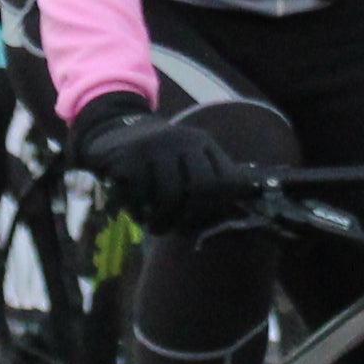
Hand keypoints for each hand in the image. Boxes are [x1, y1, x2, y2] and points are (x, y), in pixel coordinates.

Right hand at [73, 91, 257, 231]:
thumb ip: (214, 179)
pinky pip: (140, 197)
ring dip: (162, 221)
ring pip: (169, 198)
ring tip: (156, 227)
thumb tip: (249, 198)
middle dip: (192, 217)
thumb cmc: (159, 161)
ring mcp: (154, 147)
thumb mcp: (189, 161)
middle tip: (179, 230)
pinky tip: (137, 214)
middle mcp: (182, 139)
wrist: (113, 133)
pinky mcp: (128, 158)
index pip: (226, 180)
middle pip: (202, 189)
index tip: (204, 220)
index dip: (218, 206)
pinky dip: (138, 212)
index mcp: (201, 142)